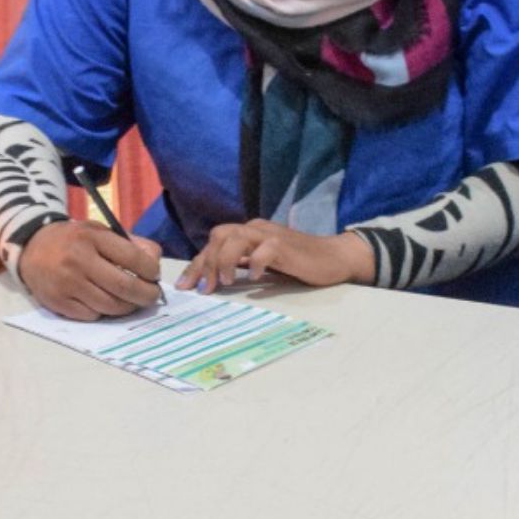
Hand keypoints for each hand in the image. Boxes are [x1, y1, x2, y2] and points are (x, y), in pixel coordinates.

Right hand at [18, 219, 165, 317]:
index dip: (151, 270)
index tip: (155, 276)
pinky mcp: (58, 302)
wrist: (31, 248)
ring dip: (127, 307)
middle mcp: (78, 260)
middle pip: (124, 286)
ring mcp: (67, 284)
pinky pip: (92, 316)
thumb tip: (154, 261)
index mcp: (92, 238)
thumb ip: (130, 243)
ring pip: (110, 306)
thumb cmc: (73, 240)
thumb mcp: (99, 231)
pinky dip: (104, 313)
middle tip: (152, 296)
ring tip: (132, 302)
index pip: (132, 258)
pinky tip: (105, 304)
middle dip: (146, 295)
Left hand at [186, 218, 372, 290]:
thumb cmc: (297, 263)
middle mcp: (255, 229)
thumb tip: (212, 277)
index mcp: (246, 233)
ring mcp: (270, 235)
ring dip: (225, 260)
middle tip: (204, 289)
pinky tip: (255, 279)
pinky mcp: (286, 246)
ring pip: (236, 238)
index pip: (214, 243)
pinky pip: (265, 249)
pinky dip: (256, 263)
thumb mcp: (262, 263)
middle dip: (206, 263)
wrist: (333, 257)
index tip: (185, 286)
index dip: (197, 264)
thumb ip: (240, 264)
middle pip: (219, 236)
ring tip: (225, 283)